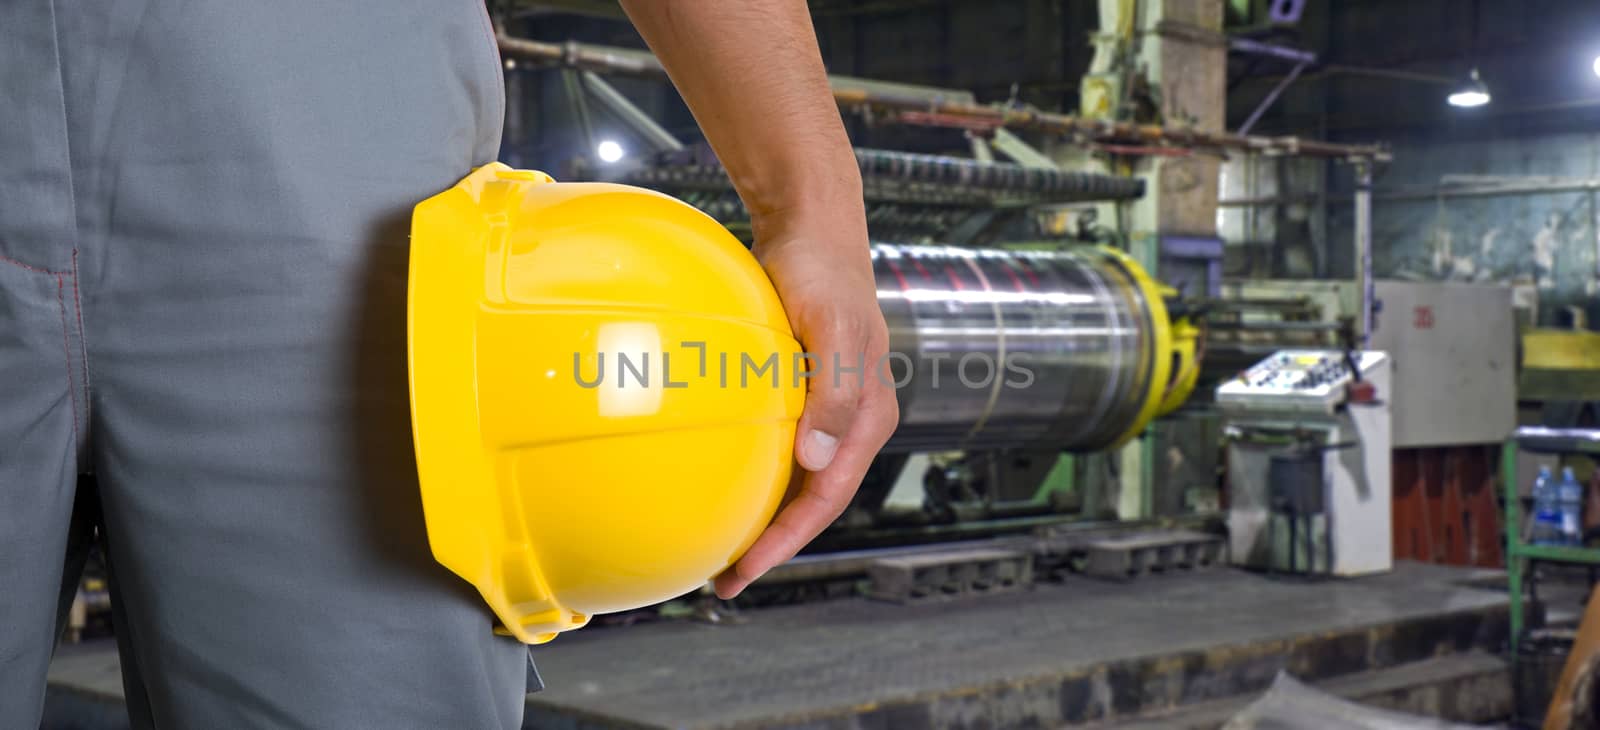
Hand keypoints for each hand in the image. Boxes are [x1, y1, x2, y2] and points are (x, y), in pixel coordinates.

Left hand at [712, 211, 898, 598]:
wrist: (812, 226)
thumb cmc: (822, 272)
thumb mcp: (831, 328)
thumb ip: (833, 394)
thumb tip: (817, 462)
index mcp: (868, 416)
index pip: (828, 496)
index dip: (788, 540)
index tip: (746, 569)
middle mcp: (853, 421)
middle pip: (815, 500)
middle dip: (775, 543)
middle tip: (726, 579)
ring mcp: (830, 408)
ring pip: (799, 479)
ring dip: (767, 514)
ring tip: (723, 546)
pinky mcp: (806, 391)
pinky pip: (781, 446)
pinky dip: (758, 473)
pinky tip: (723, 481)